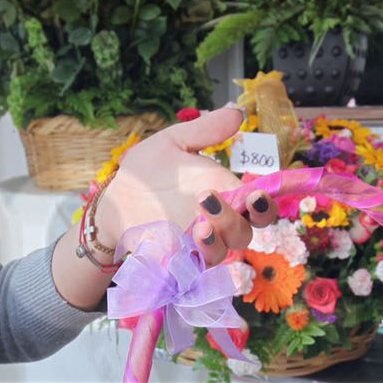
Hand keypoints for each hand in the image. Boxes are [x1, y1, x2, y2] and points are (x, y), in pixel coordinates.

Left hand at [99, 105, 278, 264]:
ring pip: (222, 254)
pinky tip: (185, 244)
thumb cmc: (150, 169)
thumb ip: (205, 131)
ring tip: (200, 225)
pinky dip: (193, 259)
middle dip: (234, 220)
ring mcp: (197, 245)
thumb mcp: (174, 142)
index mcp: (226, 197)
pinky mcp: (175, 260)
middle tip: (209, 199)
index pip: (260, 209)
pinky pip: (192, 268)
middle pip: (244, 234)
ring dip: (216, 241)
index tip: (257, 193)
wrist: (117, 195)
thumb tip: (237, 113)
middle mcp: (218, 225)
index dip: (266, 206)